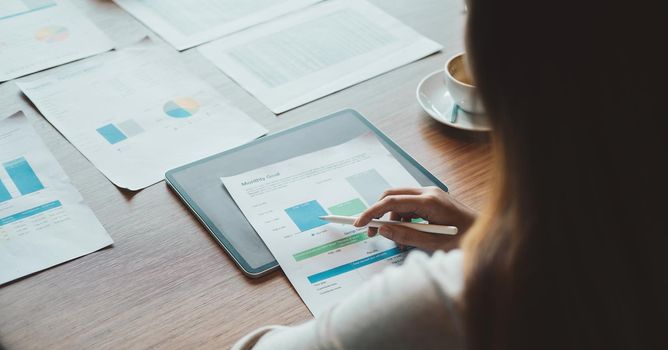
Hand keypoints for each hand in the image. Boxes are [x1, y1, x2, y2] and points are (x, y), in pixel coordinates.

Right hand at [353, 187, 476, 250]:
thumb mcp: (433, 243)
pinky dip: (403, 219)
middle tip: (371, 232)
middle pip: (392, 195)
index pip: (391, 201)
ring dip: (392, 219)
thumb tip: (383, 231)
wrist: (489, 233)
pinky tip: (408, 235)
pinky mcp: (433, 200)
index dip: (372, 212)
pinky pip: (410, 206)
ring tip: (397, 240)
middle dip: (378, 213)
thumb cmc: (466, 240)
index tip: (359, 223)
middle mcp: (428, 192)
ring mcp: (431, 194)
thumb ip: (406, 236)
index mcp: (429, 200)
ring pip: (400, 202)